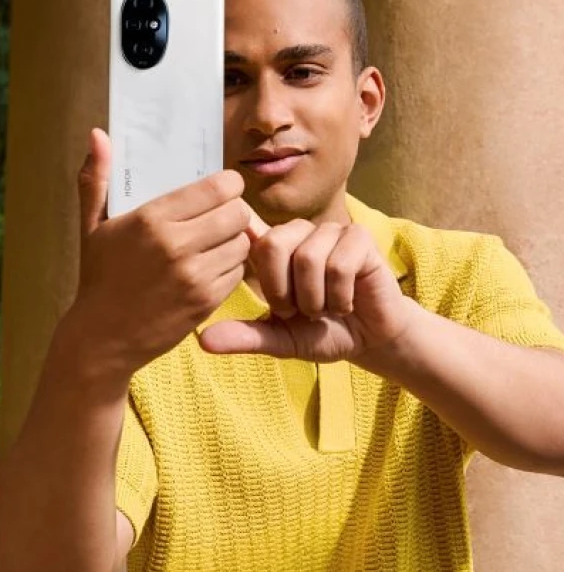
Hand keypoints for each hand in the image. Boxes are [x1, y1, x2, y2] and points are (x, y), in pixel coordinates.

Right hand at [67, 128, 252, 374]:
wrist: (103, 338)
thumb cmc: (98, 278)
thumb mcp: (92, 227)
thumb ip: (96, 178)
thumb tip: (98, 134)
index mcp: (152, 219)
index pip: (220, 187)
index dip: (226, 186)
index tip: (217, 191)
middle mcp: (177, 245)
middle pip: (239, 212)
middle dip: (233, 211)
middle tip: (219, 217)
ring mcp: (195, 276)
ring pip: (243, 242)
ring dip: (234, 240)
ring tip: (214, 242)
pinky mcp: (207, 302)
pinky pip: (238, 273)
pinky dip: (230, 268)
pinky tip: (210, 268)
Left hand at [198, 212, 413, 362]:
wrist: (369, 341)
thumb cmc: (321, 333)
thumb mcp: (278, 340)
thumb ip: (243, 337)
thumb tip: (202, 341)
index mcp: (272, 250)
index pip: (246, 230)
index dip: (236, 229)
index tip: (230, 236)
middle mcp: (297, 234)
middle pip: (272, 244)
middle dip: (283, 291)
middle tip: (297, 310)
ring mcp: (328, 232)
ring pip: (308, 258)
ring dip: (316, 299)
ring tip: (324, 308)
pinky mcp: (359, 237)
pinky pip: (339, 264)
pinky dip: (340, 295)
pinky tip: (346, 302)